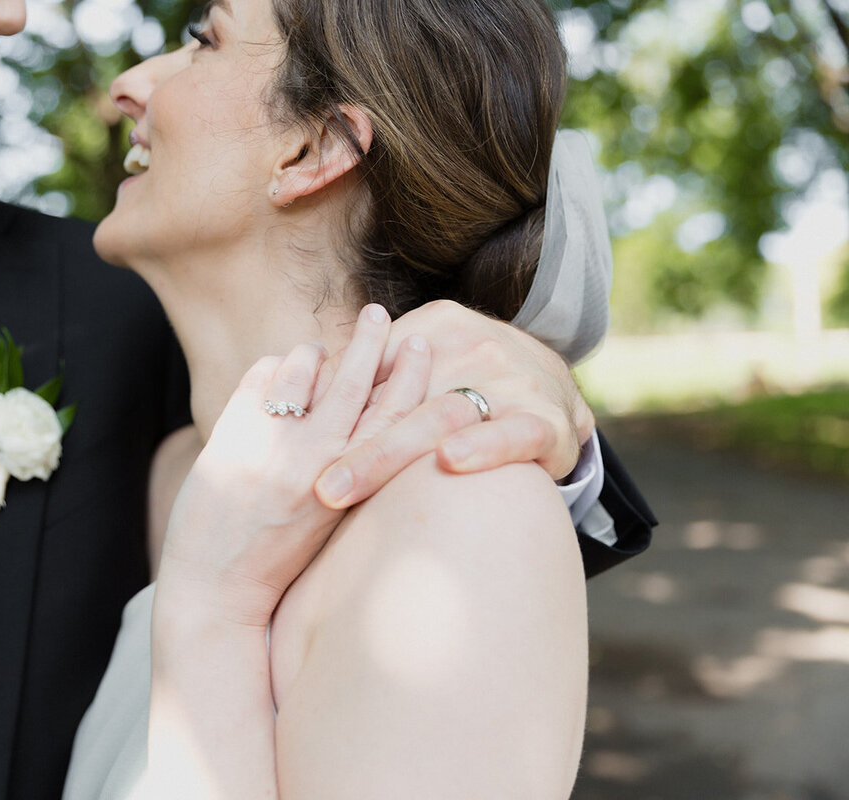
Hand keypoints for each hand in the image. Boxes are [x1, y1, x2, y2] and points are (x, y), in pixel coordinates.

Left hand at [156, 305, 430, 627]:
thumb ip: (356, 466)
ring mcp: (272, 443)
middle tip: (379, 312)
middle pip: (356, 378)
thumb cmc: (283, 562)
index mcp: (353, 481)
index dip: (410, 374)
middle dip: (372, 340)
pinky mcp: (232, 434)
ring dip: (311, 354)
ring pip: (305, 365)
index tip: (419, 342)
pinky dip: (270, 368)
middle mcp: (317, 457)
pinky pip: (261, 373)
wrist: (216, 592)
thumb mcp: (336, 518)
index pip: (396, 412)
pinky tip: (275, 376)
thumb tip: (373, 412)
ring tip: (315, 354)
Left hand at [314, 300, 593, 508]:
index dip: (329, 408)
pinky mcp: (547, 419)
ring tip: (345, 489)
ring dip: (390, 454)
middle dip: (353, 447)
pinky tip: (449, 461)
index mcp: (435, 326)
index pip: (371, 367)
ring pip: (442, 417)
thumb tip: (297, 389)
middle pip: (399, 399)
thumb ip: (372, 378)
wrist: (561, 391)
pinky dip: (483, 446)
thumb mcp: (426, 369)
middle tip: (314, 489)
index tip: (289, 443)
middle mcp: (470, 345)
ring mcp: (510, 380)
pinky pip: (513, 433)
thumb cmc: (474, 386)